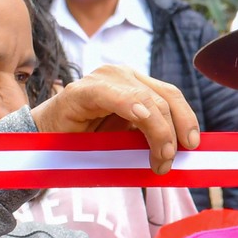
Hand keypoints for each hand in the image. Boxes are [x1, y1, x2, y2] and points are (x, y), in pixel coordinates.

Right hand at [32, 65, 199, 172]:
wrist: (44, 142)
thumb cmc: (87, 142)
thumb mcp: (128, 139)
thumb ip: (151, 138)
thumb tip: (185, 152)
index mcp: (137, 84)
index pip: (171, 96)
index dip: (187, 119)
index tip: (193, 145)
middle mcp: (123, 75)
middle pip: (163, 98)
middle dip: (173, 132)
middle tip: (169, 161)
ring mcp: (103, 79)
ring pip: (145, 100)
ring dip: (158, 132)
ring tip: (158, 159)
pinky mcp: (81, 90)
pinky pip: (111, 95)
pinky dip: (130, 106)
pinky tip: (141, 118)